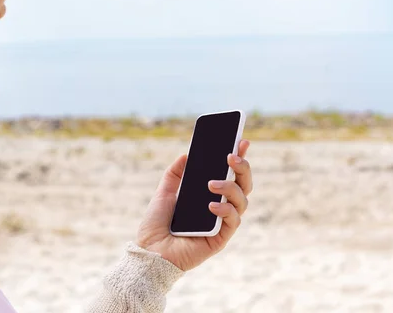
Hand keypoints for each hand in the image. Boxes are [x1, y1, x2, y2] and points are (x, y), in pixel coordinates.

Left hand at [136, 140, 252, 270]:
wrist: (149, 251)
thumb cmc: (157, 225)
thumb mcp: (163, 192)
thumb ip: (175, 173)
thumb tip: (187, 154)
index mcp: (210, 195)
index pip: (231, 174)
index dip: (240, 157)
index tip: (242, 140)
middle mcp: (220, 207)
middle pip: (244, 185)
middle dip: (242, 168)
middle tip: (231, 156)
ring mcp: (222, 223)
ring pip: (242, 200)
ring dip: (230, 187)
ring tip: (211, 183)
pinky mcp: (220, 238)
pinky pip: (232, 221)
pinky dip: (225, 209)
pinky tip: (211, 205)